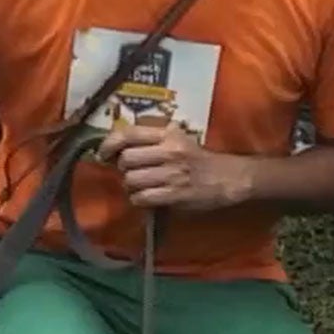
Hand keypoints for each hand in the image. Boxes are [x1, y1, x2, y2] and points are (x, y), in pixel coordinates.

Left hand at [97, 123, 252, 212]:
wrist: (229, 178)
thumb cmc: (199, 159)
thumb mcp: (178, 139)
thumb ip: (152, 139)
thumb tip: (116, 145)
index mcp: (168, 135)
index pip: (128, 133)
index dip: (109, 143)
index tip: (104, 153)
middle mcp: (169, 152)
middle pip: (126, 159)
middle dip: (123, 169)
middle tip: (131, 173)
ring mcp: (173, 174)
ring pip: (131, 180)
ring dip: (130, 186)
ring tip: (141, 186)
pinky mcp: (176, 194)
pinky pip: (142, 198)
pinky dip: (139, 200)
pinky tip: (147, 198)